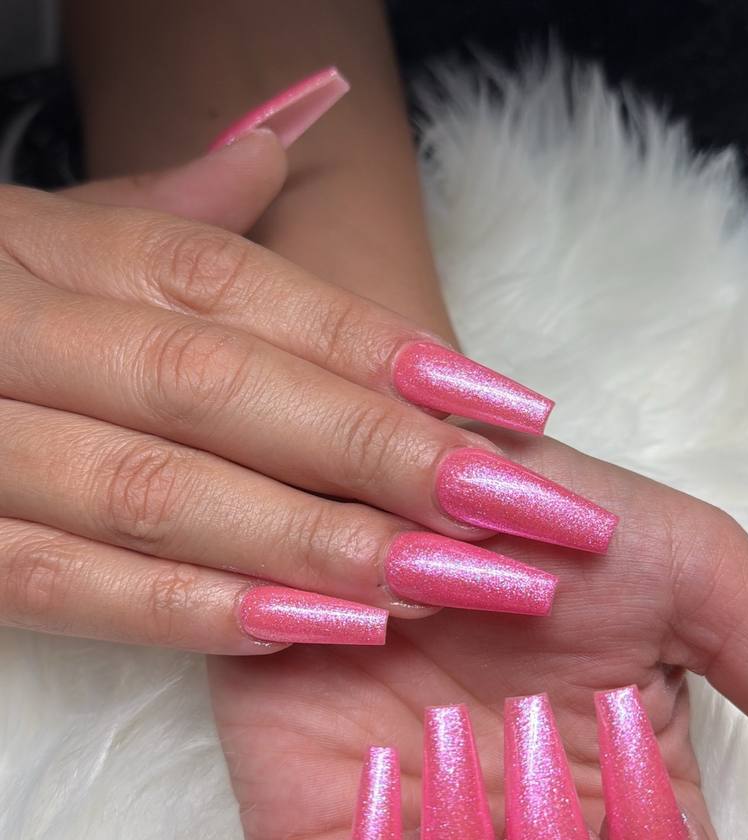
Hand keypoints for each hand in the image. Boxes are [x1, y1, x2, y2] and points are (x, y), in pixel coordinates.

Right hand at [0, 146, 601, 650]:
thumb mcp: (50, 234)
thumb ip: (170, 206)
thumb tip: (298, 122)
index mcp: (56, 246)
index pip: (242, 291)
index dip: (378, 348)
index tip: (506, 405)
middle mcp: (16, 327)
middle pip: (221, 387)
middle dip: (378, 453)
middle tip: (516, 509)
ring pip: (153, 490)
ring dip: (307, 540)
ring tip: (438, 581)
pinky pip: (61, 581)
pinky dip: (186, 611)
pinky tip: (311, 629)